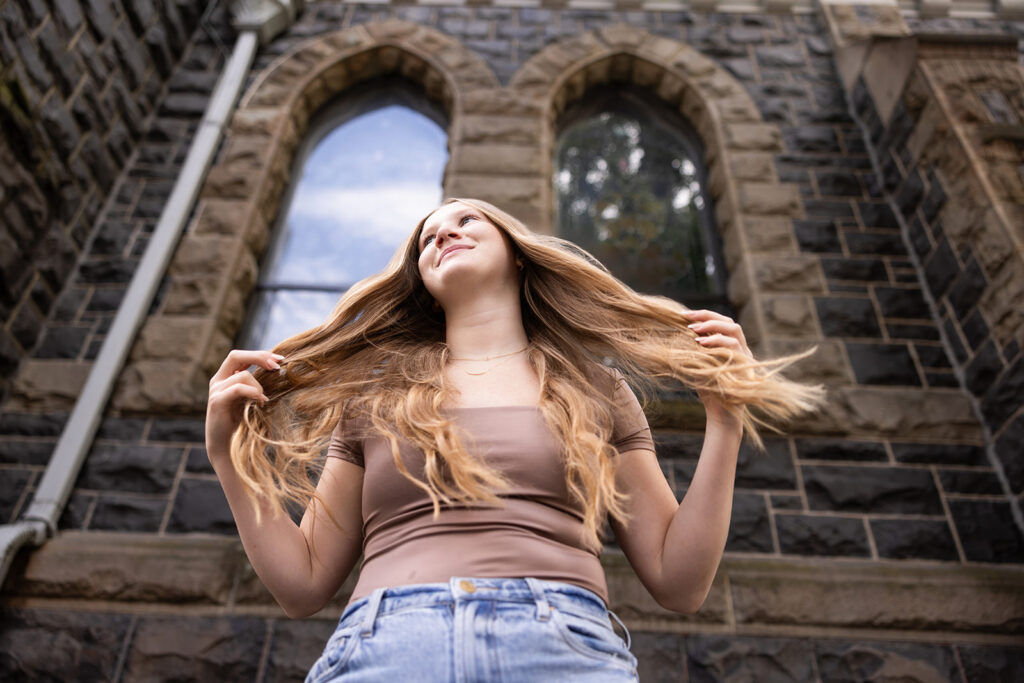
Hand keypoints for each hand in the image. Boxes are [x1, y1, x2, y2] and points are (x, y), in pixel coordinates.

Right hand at [205, 350, 283, 464]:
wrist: (226, 447)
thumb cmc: (241, 423)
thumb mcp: (249, 399)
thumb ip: (256, 384)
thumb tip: (277, 369)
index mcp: (224, 377)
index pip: (240, 356)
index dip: (259, 354)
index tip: (280, 359)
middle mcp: (217, 381)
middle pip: (235, 355)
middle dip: (259, 357)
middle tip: (278, 366)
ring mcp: (216, 391)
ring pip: (242, 375)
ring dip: (258, 386)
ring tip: (263, 400)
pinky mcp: (217, 401)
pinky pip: (238, 388)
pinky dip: (253, 392)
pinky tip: (260, 401)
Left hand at [686, 309, 750, 426]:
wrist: (721, 414)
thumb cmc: (709, 390)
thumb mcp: (699, 364)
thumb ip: (696, 348)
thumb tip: (678, 331)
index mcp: (732, 346)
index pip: (722, 323)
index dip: (704, 316)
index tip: (684, 315)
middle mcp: (742, 349)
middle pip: (730, 322)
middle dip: (708, 317)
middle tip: (687, 319)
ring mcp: (745, 357)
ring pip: (735, 330)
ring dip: (712, 327)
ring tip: (693, 331)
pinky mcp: (745, 366)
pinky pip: (734, 346)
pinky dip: (716, 341)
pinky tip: (700, 344)